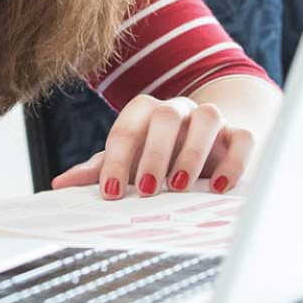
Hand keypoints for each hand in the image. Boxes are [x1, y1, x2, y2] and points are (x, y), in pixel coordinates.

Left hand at [49, 93, 255, 198]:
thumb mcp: (130, 163)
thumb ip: (100, 170)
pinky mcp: (240, 134)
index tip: (110, 192)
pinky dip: (233, 161)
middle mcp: (179, 110)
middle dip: (153, 153)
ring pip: (207, 118)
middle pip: (165, 116)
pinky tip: (220, 188)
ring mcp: (212, 119)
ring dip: (191, 152)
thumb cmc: (161, 155)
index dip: (117, 157)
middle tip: (144, 189)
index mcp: (147, 113)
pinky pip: (242, 138)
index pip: (128, 126)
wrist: (212, 143)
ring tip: (179, 187)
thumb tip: (60, 184)